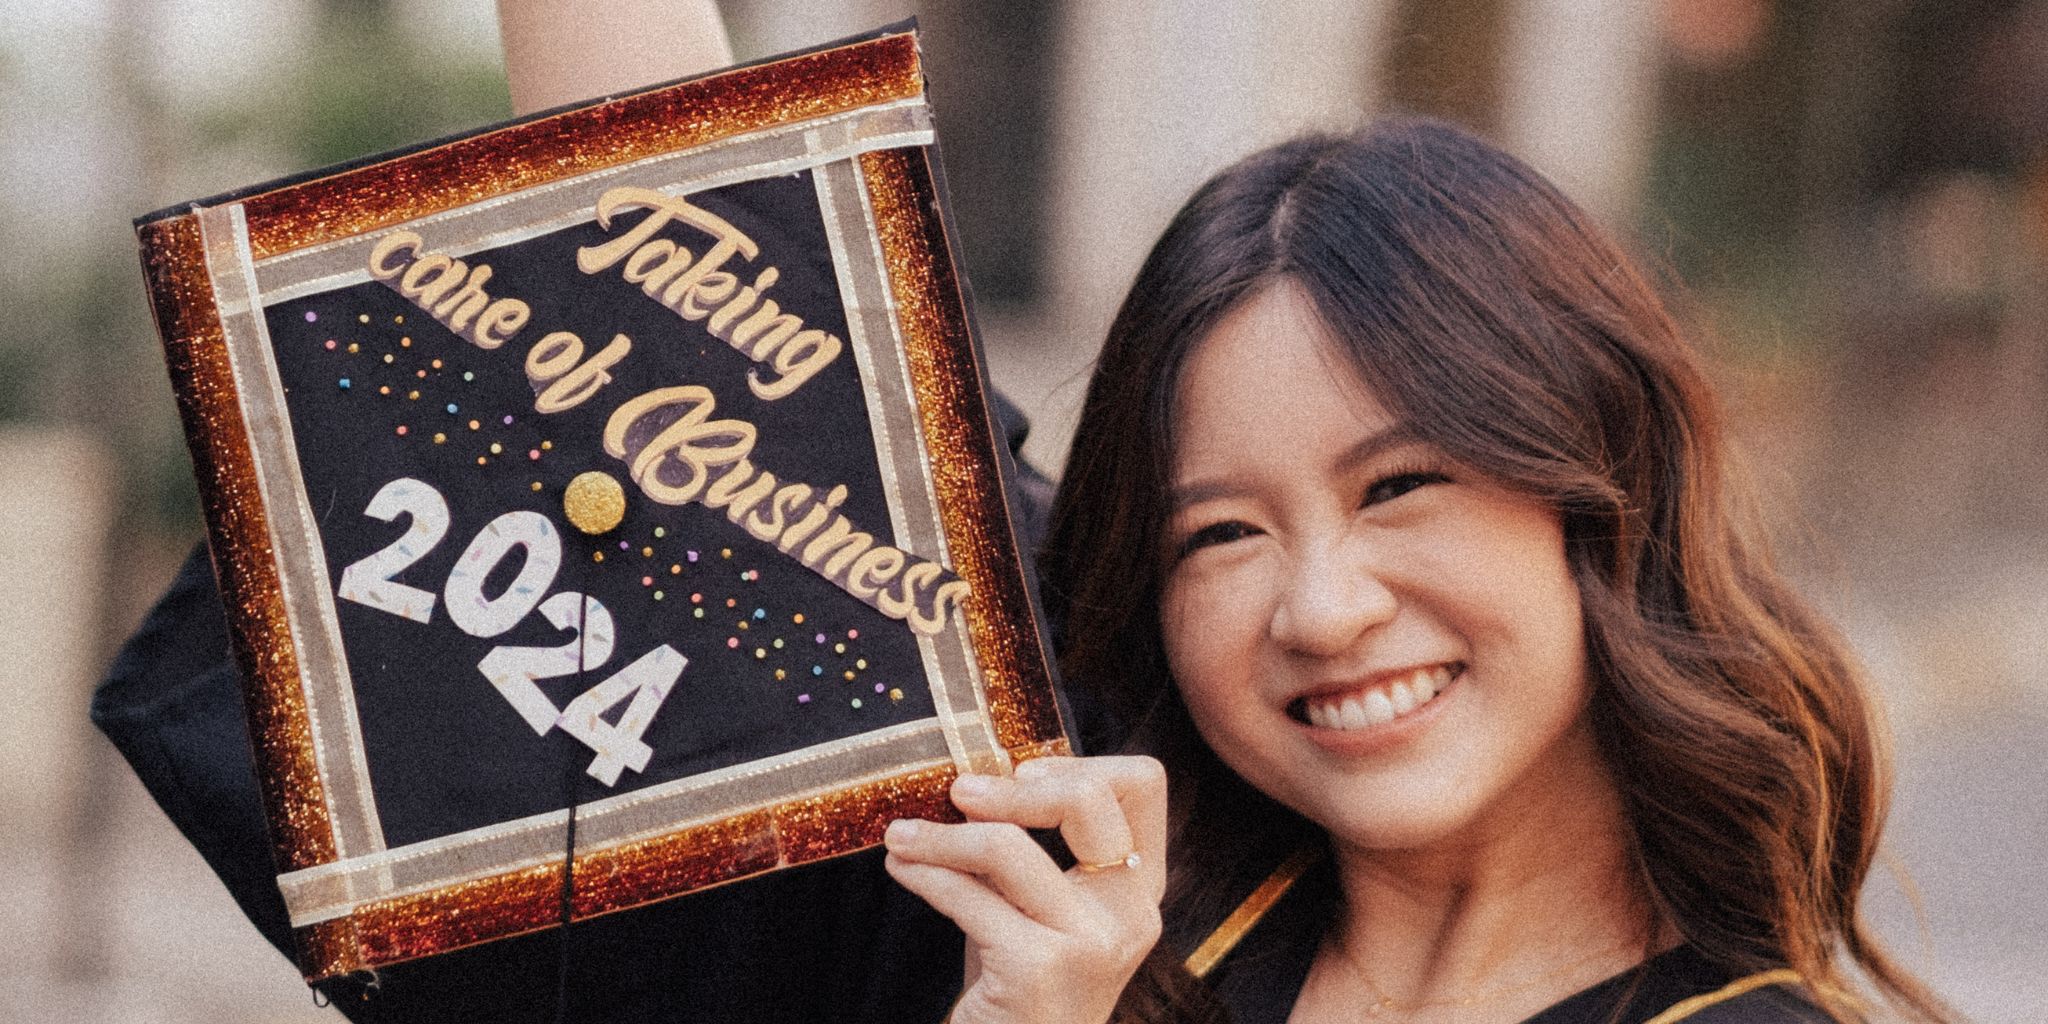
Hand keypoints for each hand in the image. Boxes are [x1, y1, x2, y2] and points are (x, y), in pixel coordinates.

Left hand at [883, 755, 1167, 1023]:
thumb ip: (1027, 850)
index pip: (1143, 785)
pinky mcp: (1041, 970)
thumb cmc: (1017, 990)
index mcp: (1140, 891)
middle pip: (1089, 799)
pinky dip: (924, 874)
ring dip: (941, 836)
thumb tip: (974, 779)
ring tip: (900, 836)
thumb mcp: (1034, 909)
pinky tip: (901, 869)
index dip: (1080, 763)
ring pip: (1009, 846)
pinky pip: (966, 896)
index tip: (1021, 774)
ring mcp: (1092, 944)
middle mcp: (1131, 915)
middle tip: (958, 793)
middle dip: (1011, 788)